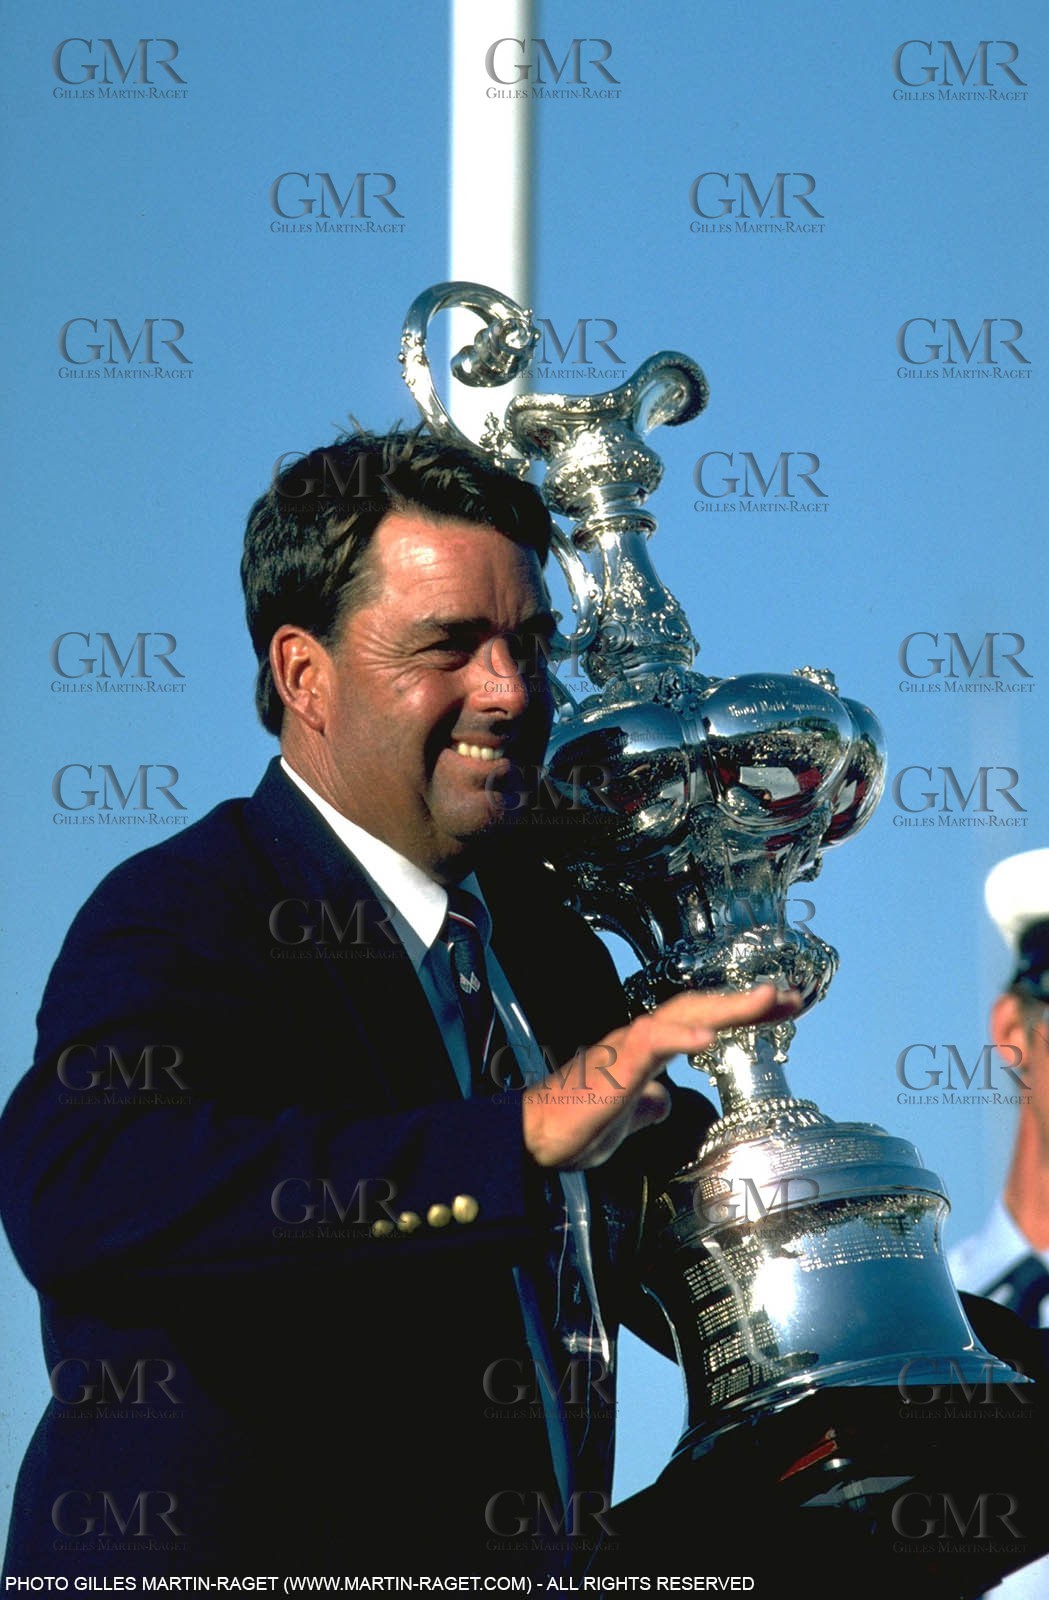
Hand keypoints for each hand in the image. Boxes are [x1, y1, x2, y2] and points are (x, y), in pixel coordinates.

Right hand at [522, 984, 800, 1169]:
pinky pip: (651, 1043)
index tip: (782, 1009)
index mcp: (647, 1051)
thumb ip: (648, 1104)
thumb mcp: (627, 1118)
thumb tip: (664, 1101)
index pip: (700, 1021)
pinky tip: (708, 1037)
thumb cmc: (574, 1125)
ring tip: (766, 1001)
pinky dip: (681, 1036)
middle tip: (791, 996)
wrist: (533, 1138)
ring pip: (682, 1014)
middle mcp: (640, 1040)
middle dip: (747, 1002)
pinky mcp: (614, 1065)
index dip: (740, 1013)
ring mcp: (627, 1048)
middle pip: (699, 1007)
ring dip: (727, 1007)